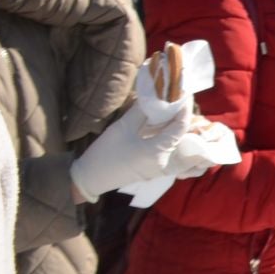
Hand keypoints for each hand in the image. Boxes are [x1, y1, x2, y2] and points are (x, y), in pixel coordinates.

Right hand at [70, 105, 190, 201]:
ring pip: (176, 144)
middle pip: (181, 136)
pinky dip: (168, 137)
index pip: (180, 127)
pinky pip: (168, 151)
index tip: (183, 94)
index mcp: (157, 152)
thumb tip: (156, 96)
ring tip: (171, 111)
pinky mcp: (155, 170)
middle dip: (181, 117)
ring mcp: (160, 168)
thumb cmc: (105, 153)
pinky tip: (162, 125)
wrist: (90, 178)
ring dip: (176, 127)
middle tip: (178, 101)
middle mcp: (164, 162)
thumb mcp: (123, 127)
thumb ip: (142, 111)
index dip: (184, 109)